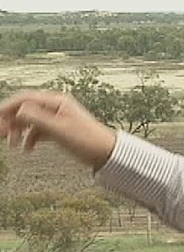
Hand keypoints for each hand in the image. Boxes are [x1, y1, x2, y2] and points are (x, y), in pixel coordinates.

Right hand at [0, 90, 116, 169]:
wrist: (105, 152)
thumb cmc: (86, 140)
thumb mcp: (58, 129)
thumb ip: (37, 118)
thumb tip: (18, 109)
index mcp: (57, 102)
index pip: (25, 98)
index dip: (7, 108)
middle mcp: (56, 107)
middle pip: (25, 109)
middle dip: (10, 121)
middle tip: (1, 135)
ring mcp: (57, 118)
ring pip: (30, 120)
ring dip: (19, 131)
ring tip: (12, 145)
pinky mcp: (59, 129)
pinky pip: (38, 131)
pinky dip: (30, 139)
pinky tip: (27, 150)